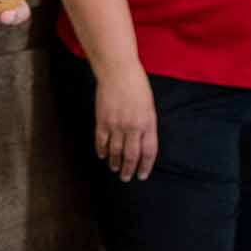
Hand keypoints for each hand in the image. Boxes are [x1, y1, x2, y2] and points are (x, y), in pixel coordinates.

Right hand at [94, 65, 157, 180]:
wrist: (118, 72)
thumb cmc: (137, 86)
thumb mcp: (149, 107)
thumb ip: (147, 126)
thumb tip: (143, 144)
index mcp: (148, 123)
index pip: (149, 151)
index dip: (145, 166)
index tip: (142, 175)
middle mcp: (133, 127)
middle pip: (132, 155)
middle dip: (129, 169)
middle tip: (126, 178)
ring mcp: (116, 125)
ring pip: (115, 151)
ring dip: (115, 163)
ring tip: (115, 169)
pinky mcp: (102, 120)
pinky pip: (101, 141)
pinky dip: (101, 151)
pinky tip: (102, 156)